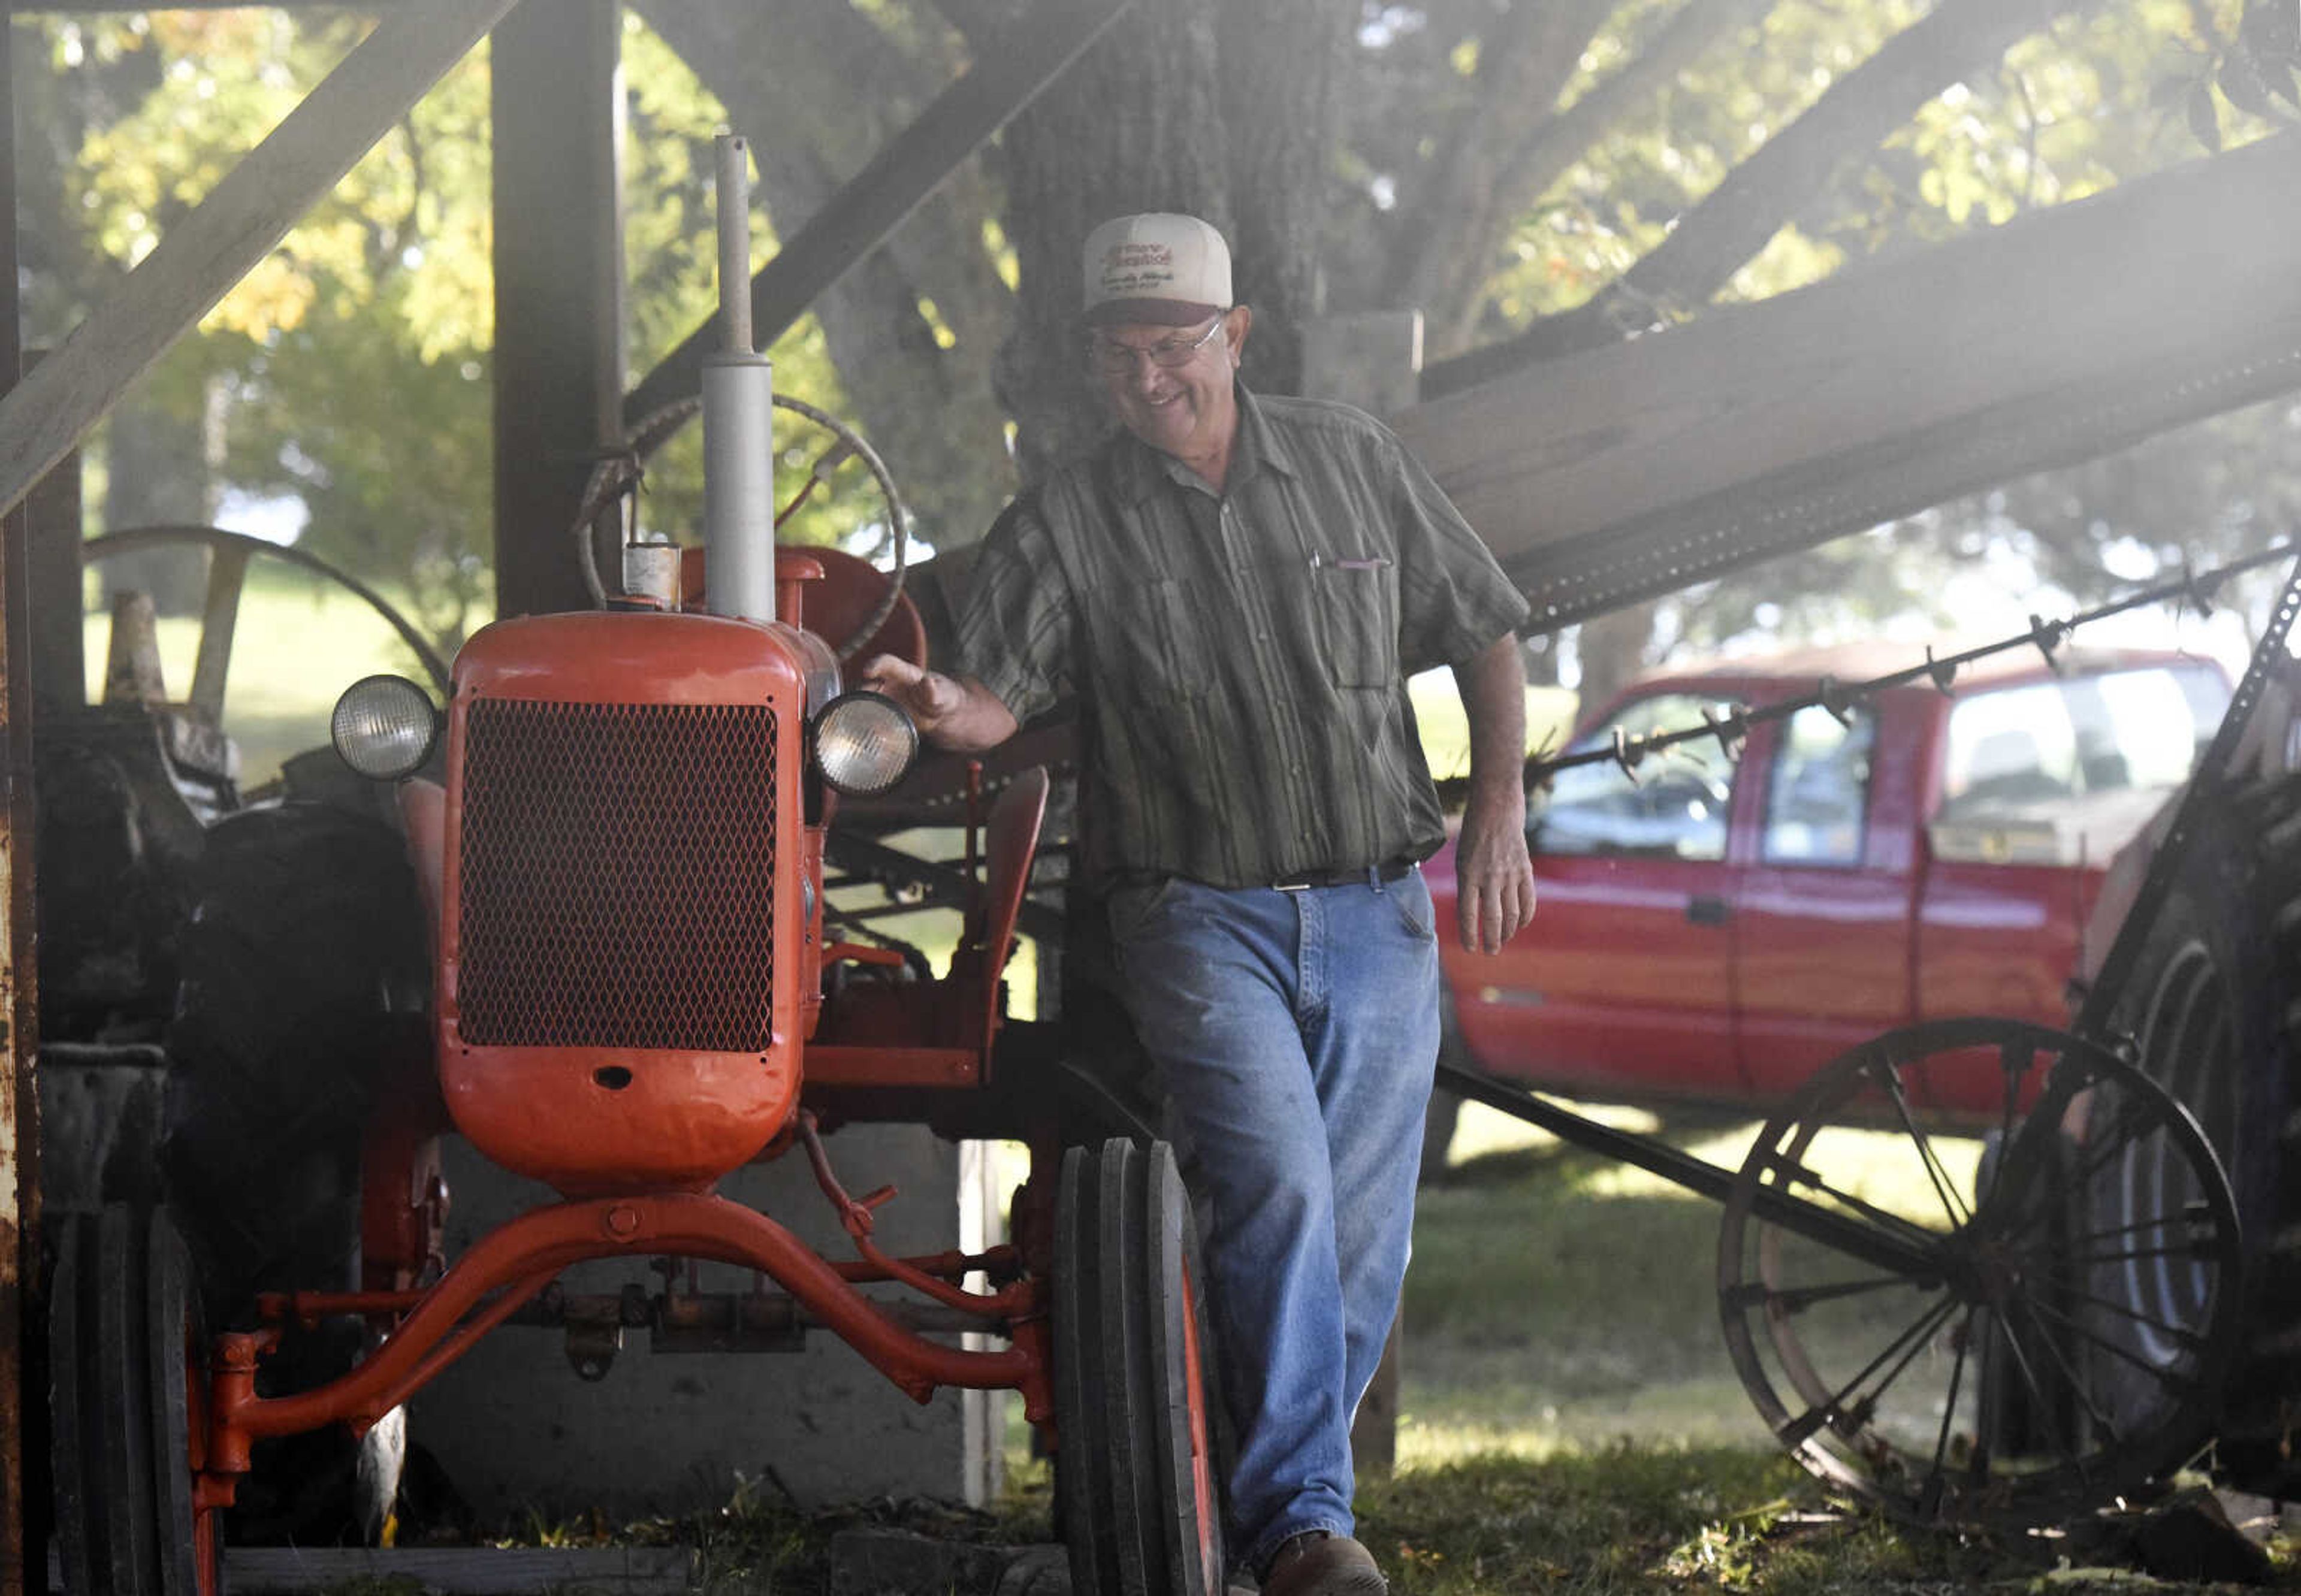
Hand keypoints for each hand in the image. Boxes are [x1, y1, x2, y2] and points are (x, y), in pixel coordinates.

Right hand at [858, 654, 962, 732]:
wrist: (942, 715)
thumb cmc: (944, 697)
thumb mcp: (944, 695)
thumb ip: (935, 691)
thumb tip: (927, 682)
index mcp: (905, 674)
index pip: (888, 663)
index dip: (876, 665)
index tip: (867, 671)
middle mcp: (890, 685)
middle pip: (870, 684)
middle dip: (860, 693)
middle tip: (854, 703)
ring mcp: (886, 700)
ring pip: (867, 702)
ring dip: (860, 710)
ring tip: (856, 721)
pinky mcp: (886, 716)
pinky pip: (874, 720)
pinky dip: (870, 727)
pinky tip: (868, 736)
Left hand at [1454, 788, 1535, 954]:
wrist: (1497, 810)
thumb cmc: (1473, 837)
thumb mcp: (1461, 860)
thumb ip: (1467, 887)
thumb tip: (1473, 917)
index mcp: (1468, 874)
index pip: (1468, 913)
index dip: (1469, 935)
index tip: (1470, 949)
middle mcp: (1489, 877)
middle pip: (1492, 918)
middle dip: (1491, 940)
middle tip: (1490, 952)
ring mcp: (1509, 874)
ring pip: (1512, 914)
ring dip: (1507, 932)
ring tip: (1502, 941)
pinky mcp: (1525, 870)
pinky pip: (1528, 901)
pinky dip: (1525, 917)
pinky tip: (1519, 925)